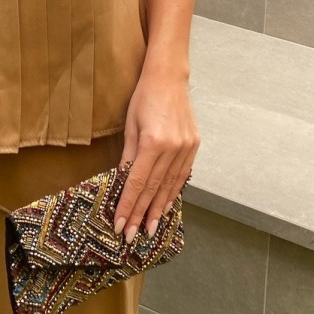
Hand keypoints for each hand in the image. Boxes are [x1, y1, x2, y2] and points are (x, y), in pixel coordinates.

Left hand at [114, 69, 198, 243]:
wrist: (169, 78)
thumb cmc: (143, 99)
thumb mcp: (130, 126)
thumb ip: (128, 156)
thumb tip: (123, 184)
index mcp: (152, 143)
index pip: (137, 183)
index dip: (128, 207)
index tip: (120, 226)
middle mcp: (172, 148)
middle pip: (153, 189)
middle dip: (141, 214)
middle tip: (132, 236)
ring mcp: (186, 148)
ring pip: (170, 186)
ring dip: (159, 209)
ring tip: (150, 228)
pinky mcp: (194, 146)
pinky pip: (182, 175)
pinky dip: (173, 192)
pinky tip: (166, 205)